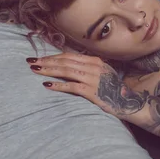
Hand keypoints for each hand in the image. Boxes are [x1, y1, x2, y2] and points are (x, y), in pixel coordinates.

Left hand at [27, 52, 148, 118]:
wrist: (127, 103)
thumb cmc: (111, 89)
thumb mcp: (101, 73)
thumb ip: (87, 67)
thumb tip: (66, 64)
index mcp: (95, 61)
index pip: (69, 55)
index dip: (53, 56)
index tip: (40, 58)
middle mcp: (94, 67)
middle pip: (65, 61)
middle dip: (47, 61)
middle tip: (32, 62)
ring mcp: (93, 79)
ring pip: (66, 71)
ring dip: (49, 70)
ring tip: (36, 70)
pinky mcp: (91, 92)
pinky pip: (71, 86)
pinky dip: (58, 85)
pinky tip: (47, 85)